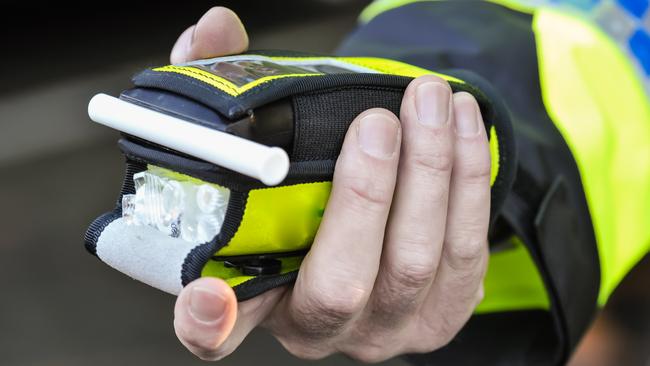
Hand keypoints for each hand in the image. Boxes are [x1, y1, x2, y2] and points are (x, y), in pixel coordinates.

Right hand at [171, 7, 490, 362]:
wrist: (368, 214)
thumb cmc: (303, 183)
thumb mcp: (257, 139)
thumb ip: (226, 86)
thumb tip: (215, 28)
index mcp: (255, 296)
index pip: (214, 331)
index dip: (206, 321)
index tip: (211, 294)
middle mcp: (319, 326)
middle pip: (342, 285)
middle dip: (366, 196)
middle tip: (376, 123)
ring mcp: (385, 326)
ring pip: (417, 262)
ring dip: (430, 171)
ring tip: (429, 100)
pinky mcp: (443, 310)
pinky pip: (466, 250)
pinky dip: (468, 180)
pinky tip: (461, 125)